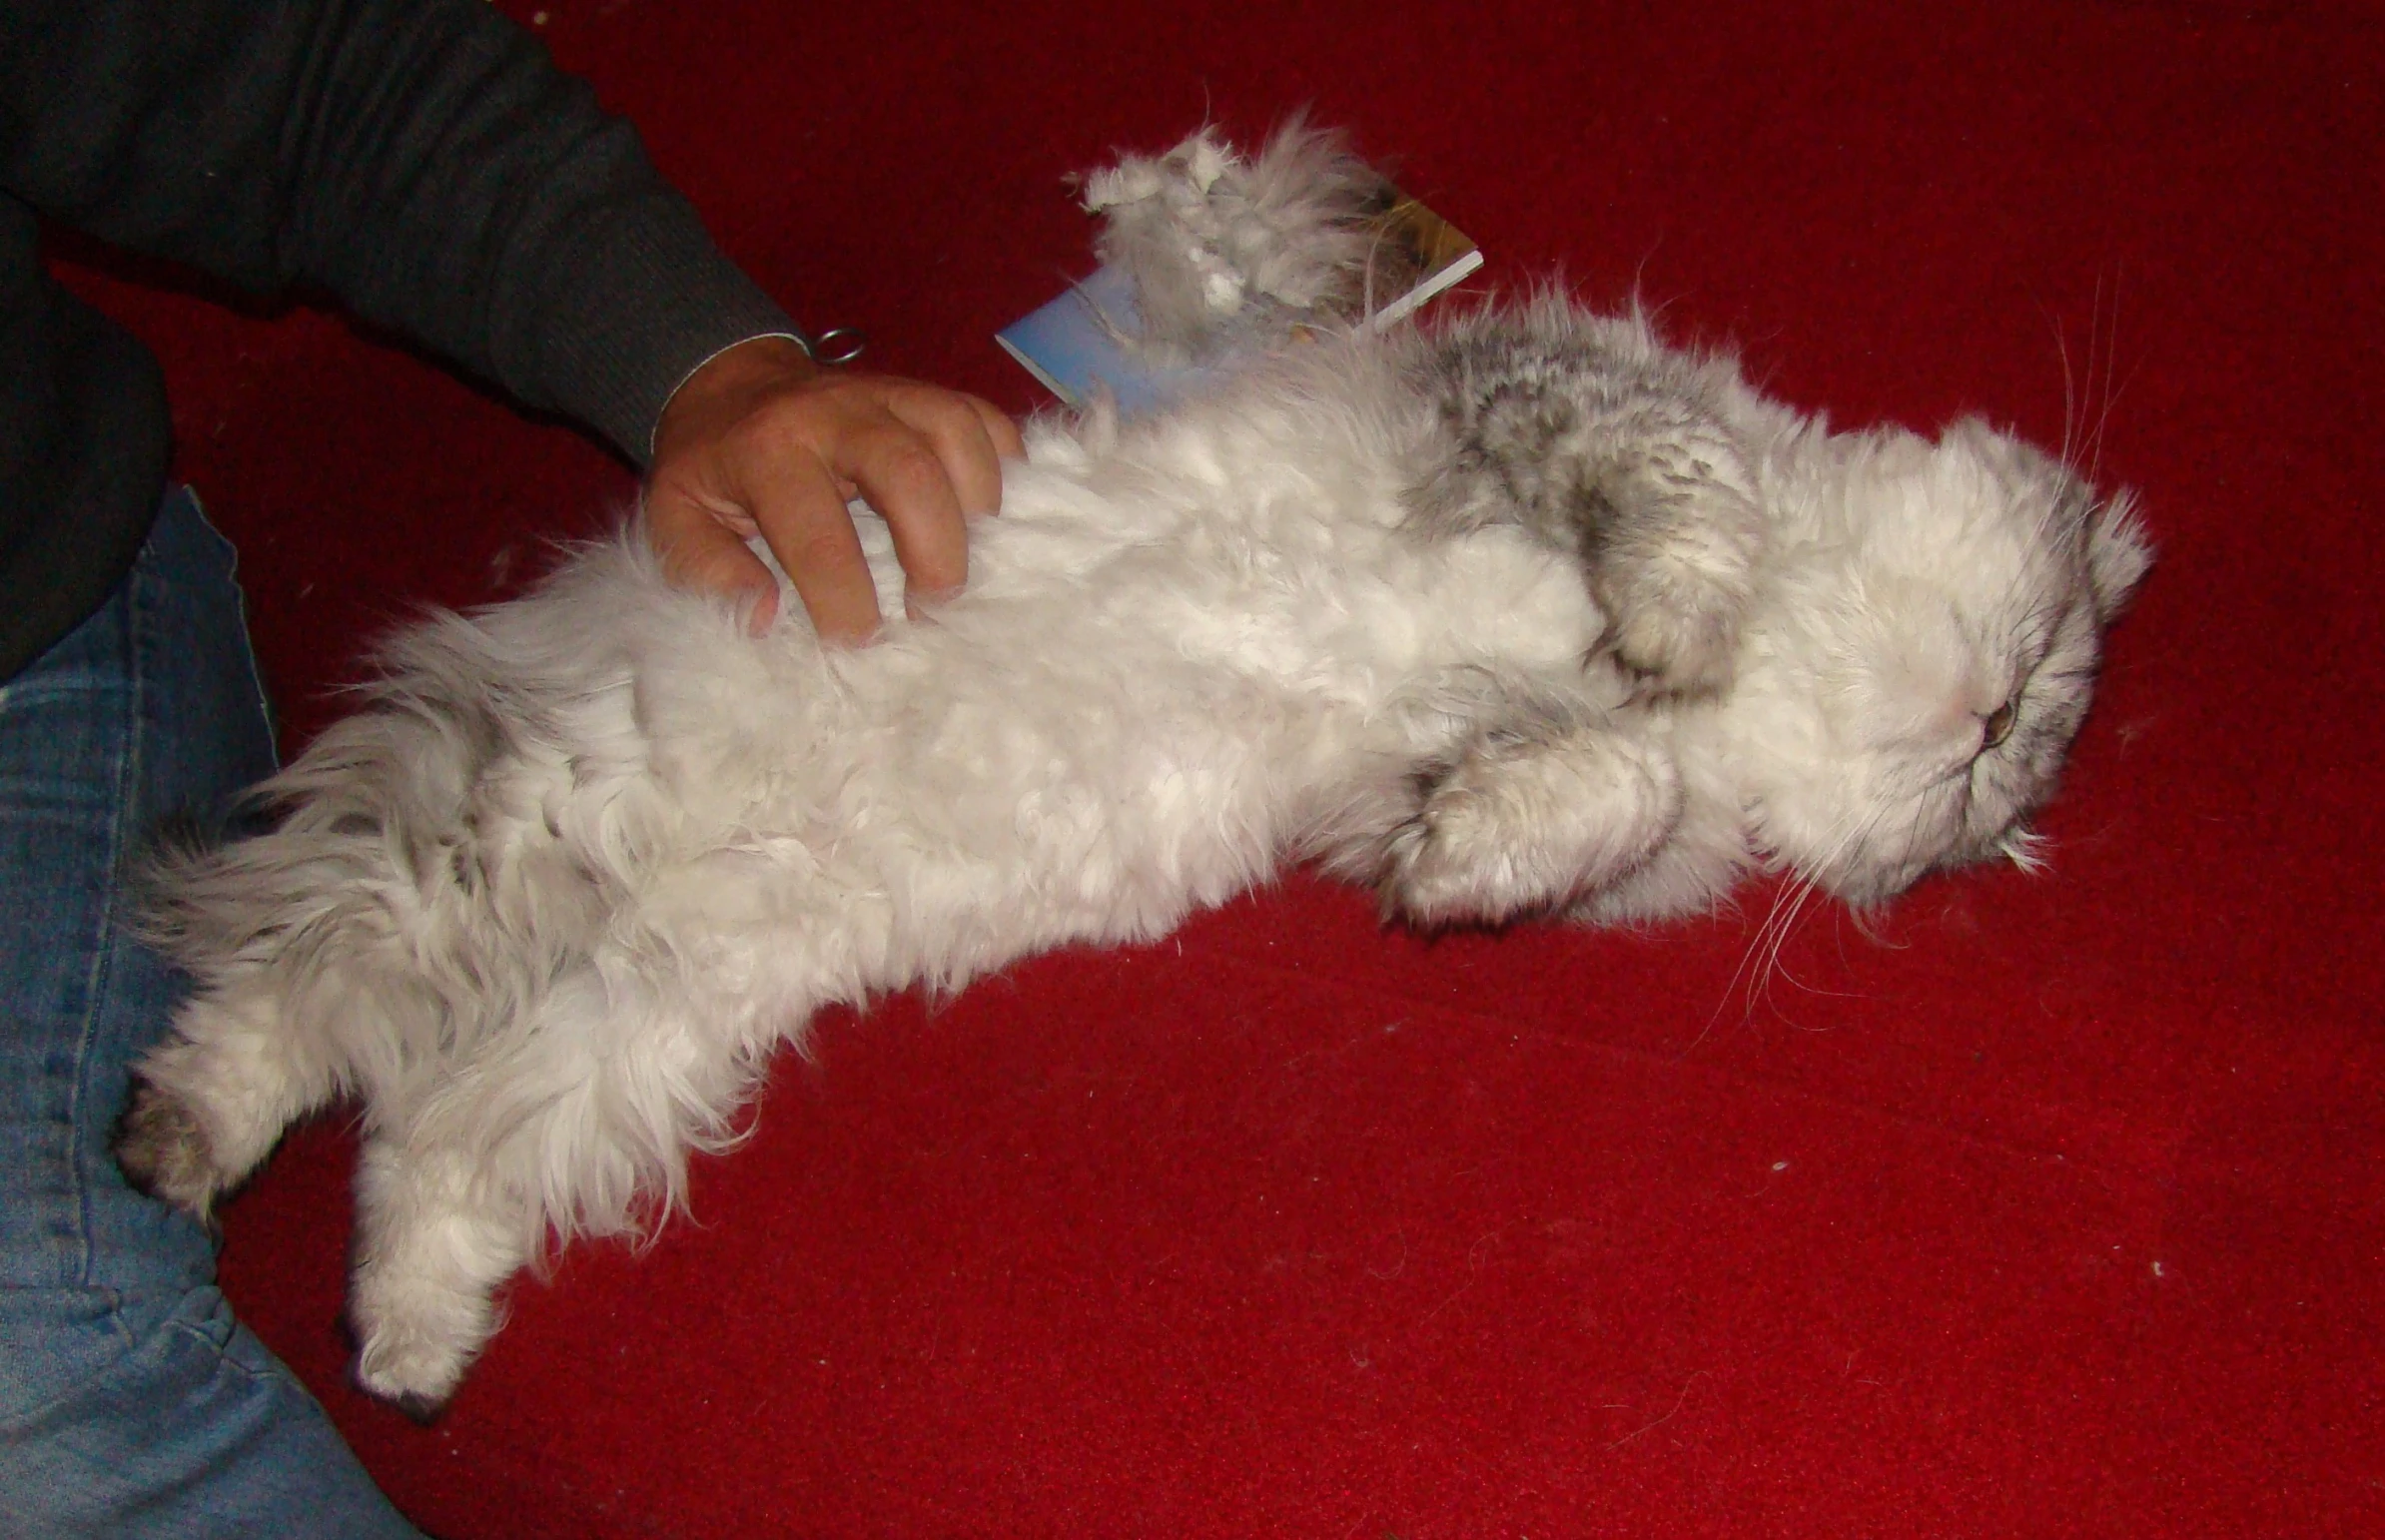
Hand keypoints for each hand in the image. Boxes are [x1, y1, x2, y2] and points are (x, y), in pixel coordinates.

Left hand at [643, 335, 1023, 641]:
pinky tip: (990, 517)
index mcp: (766, 451)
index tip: (858, 643)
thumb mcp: (675, 520)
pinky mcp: (923, 391)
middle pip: (908, 470)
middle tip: (931, 610)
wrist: (727, 385)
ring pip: (956, 432)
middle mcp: (832, 412)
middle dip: (934, 552)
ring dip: (977, 507)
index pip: (818, 533)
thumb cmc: (710, 469)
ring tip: (969, 563)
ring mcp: (886, 393)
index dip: (844, 599)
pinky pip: (983, 418)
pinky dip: (1002, 467)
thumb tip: (767, 618)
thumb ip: (709, 571)